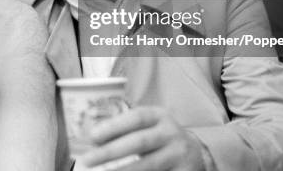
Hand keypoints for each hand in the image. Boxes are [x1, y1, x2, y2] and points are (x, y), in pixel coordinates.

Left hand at [80, 106, 204, 170]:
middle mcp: (172, 133)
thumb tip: (92, 139)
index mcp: (160, 116)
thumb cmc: (157, 137)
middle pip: (139, 142)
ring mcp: (179, 155)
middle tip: (87, 159)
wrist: (194, 153)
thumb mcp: (146, 126)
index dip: (114, 126)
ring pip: (149, 165)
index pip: (136, 118)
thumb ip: (123, 129)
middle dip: (111, 151)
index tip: (92, 136)